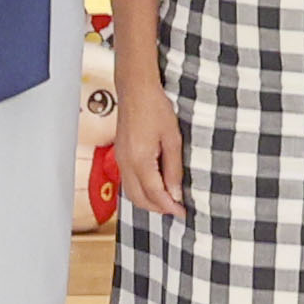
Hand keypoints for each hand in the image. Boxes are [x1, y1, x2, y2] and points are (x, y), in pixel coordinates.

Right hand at [116, 77, 187, 218]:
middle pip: (140, 199)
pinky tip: (154, 188)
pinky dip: (140, 192)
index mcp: (140, 160)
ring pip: (131, 194)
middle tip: (177, 210)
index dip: (170, 207)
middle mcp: (126, 164)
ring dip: (148, 202)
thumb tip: (175, 193)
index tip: (183, 213)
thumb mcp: (172, 139)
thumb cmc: (156, 109)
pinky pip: (127, 183)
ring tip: (167, 201)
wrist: (136, 90)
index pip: (155, 194)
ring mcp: (121, 160)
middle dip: (158, 209)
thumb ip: (173, 168)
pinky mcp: (120, 156)